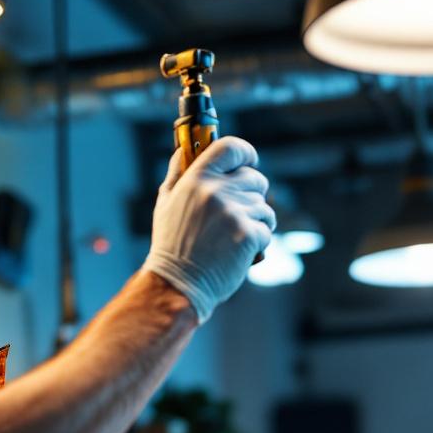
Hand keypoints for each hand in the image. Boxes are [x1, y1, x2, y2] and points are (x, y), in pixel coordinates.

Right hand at [141, 136, 274, 322]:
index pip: (230, 148)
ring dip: (256, 221)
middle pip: (255, 178)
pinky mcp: (248, 235)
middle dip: (252, 195)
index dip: (245, 153)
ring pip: (264, 207)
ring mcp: (234, 213)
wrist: (177, 285)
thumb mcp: (165, 203)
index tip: (249, 161)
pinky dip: (258, 242)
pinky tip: (240, 251)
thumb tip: (182, 150)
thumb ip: (177, 173)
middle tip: (238, 214)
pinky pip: (267, 229)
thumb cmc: (171, 245)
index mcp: (196, 179)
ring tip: (235, 237)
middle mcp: (216, 192)